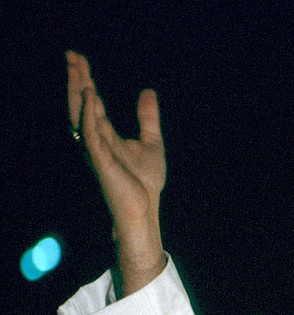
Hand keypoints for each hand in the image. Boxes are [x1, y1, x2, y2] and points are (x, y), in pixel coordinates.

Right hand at [67, 50, 166, 294]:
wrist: (145, 209)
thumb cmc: (144, 182)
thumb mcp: (151, 142)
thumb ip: (147, 118)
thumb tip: (147, 91)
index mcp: (104, 134)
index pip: (91, 101)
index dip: (85, 79)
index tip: (79, 58)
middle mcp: (95, 139)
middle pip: (81, 103)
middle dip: (76, 79)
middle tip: (72, 55)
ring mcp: (95, 149)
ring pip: (81, 114)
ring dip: (79, 91)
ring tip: (78, 69)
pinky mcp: (100, 160)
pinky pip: (91, 133)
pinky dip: (89, 113)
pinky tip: (91, 96)